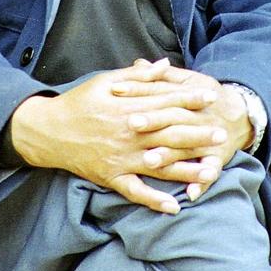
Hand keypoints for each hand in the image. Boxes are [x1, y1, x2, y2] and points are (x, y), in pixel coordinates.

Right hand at [10, 59, 227, 213]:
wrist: (48, 131)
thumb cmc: (78, 102)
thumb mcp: (106, 81)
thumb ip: (138, 76)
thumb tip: (164, 65)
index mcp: (128, 108)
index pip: (165, 102)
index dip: (189, 99)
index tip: (211, 97)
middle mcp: (128, 135)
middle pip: (169, 134)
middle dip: (197, 134)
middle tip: (222, 134)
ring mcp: (121, 158)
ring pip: (160, 165)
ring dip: (186, 169)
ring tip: (211, 170)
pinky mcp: (112, 177)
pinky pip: (136, 191)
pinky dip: (154, 200)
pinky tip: (175, 206)